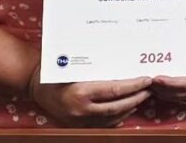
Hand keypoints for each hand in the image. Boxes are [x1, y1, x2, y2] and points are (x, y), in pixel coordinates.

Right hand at [27, 71, 152, 126]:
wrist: (35, 87)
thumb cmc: (56, 70)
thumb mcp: (74, 65)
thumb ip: (96, 66)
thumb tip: (125, 60)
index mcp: (80, 93)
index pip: (115, 90)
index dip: (134, 86)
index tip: (147, 79)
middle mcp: (81, 110)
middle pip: (118, 107)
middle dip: (137, 98)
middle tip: (150, 89)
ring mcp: (80, 121)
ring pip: (113, 118)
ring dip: (130, 108)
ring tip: (142, 96)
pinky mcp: (78, 126)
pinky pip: (104, 124)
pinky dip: (118, 116)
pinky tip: (127, 107)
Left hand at [148, 74, 185, 103]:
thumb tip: (178, 40)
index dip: (171, 83)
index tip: (157, 78)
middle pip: (180, 93)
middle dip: (162, 89)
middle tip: (149, 81)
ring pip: (179, 97)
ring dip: (163, 93)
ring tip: (151, 86)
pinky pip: (181, 97)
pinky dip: (169, 94)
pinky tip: (160, 89)